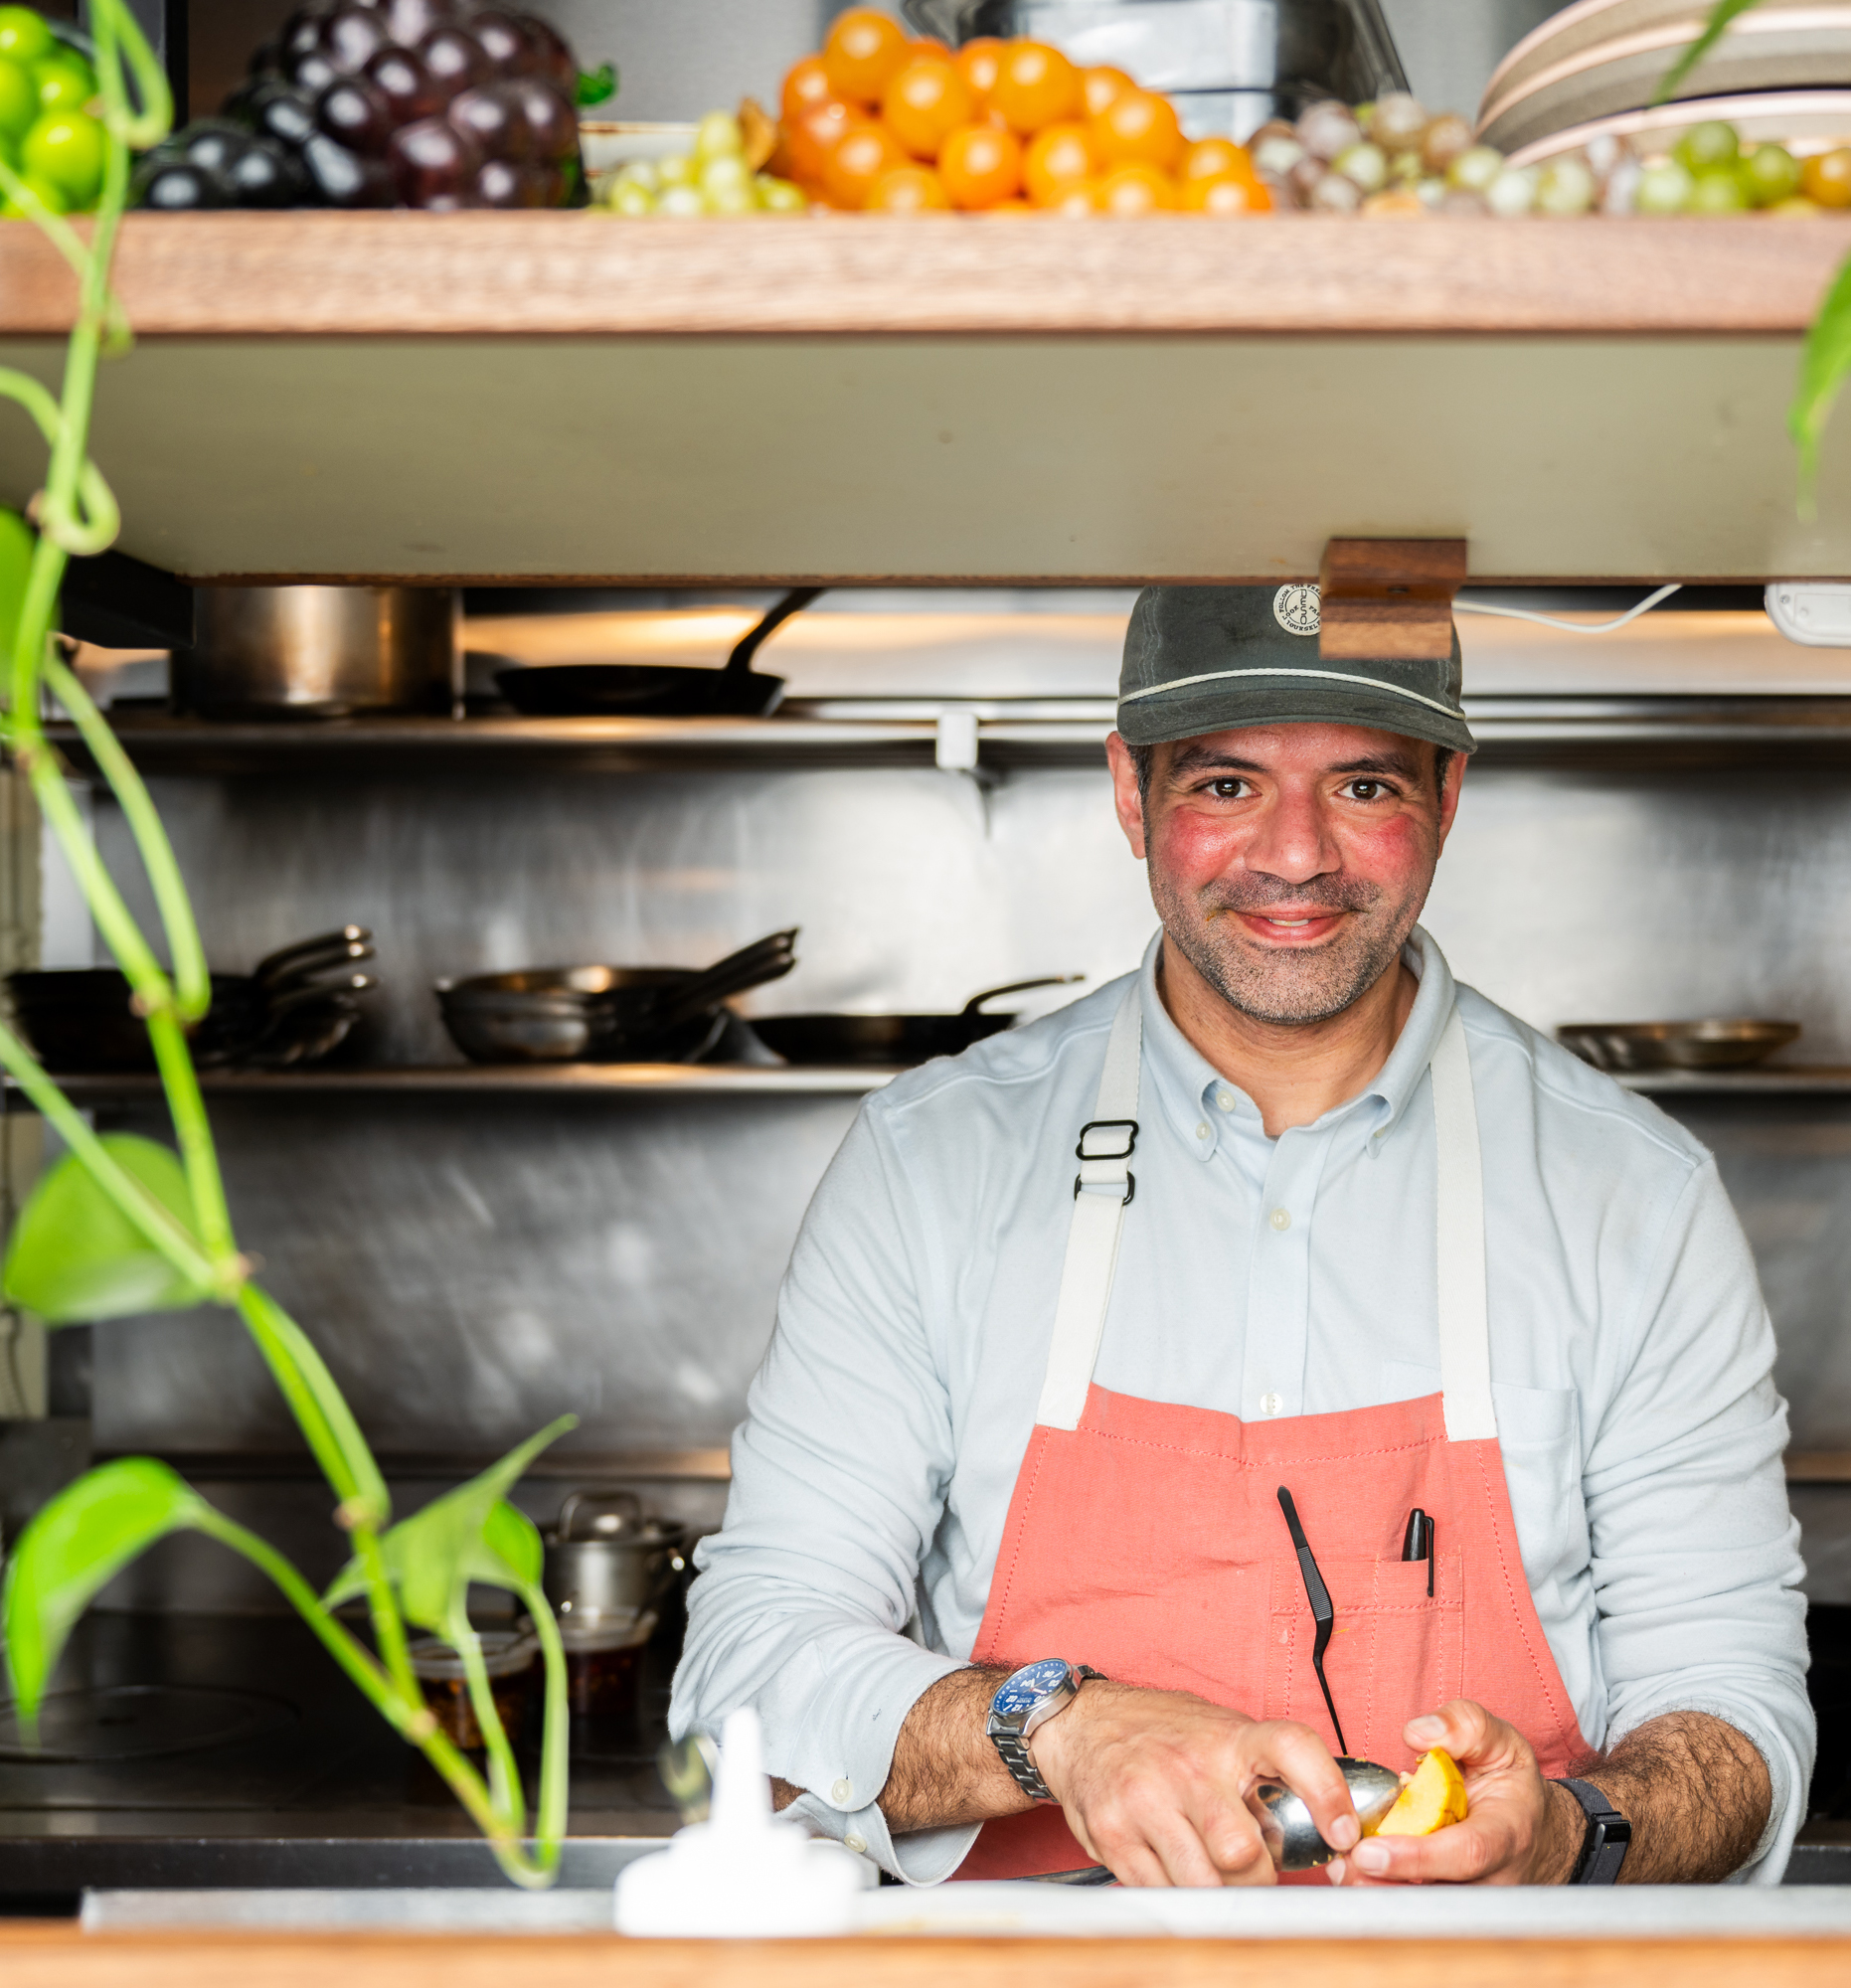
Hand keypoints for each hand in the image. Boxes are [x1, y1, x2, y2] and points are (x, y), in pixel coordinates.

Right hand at [1027, 1680, 1360, 1887]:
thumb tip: (1335, 1829)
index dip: (1327, 1793)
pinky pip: (1161, 1893)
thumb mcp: (1223, 1735)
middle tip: (1249, 1867)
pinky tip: (1171, 1866)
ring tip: (1209, 1869)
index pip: (1293, 1749)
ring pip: (1204, 1884)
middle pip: (1245, 1853)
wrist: (1083, 1725)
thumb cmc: (1166, 1735)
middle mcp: (1189, 1766)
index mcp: (1229, 1738)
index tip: (1343, 1834)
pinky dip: (1175, 1893)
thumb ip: (1268, 1775)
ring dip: (1217, 1892)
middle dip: (1257, 1877)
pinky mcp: (1113, 1833)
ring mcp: (1146, 1799)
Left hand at [1334, 1700, 1581, 1886]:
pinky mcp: (1453, 1907)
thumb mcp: (1500, 1740)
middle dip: (1385, 1882)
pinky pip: (1416, 1907)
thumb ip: (1462, 1726)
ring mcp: (1474, 1899)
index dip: (1418, 1857)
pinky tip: (1353, 1873)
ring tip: (1340, 1868)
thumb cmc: (1511, 1783)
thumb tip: (1418, 1733)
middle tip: (1341, 1863)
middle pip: (1437, 1892)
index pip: (1467, 1853)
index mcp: (1506, 1832)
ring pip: (1423, 1908)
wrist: (1533, 1828)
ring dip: (1377, 1891)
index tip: (1369, 1852)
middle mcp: (1494, 1877)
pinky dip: (1382, 1892)